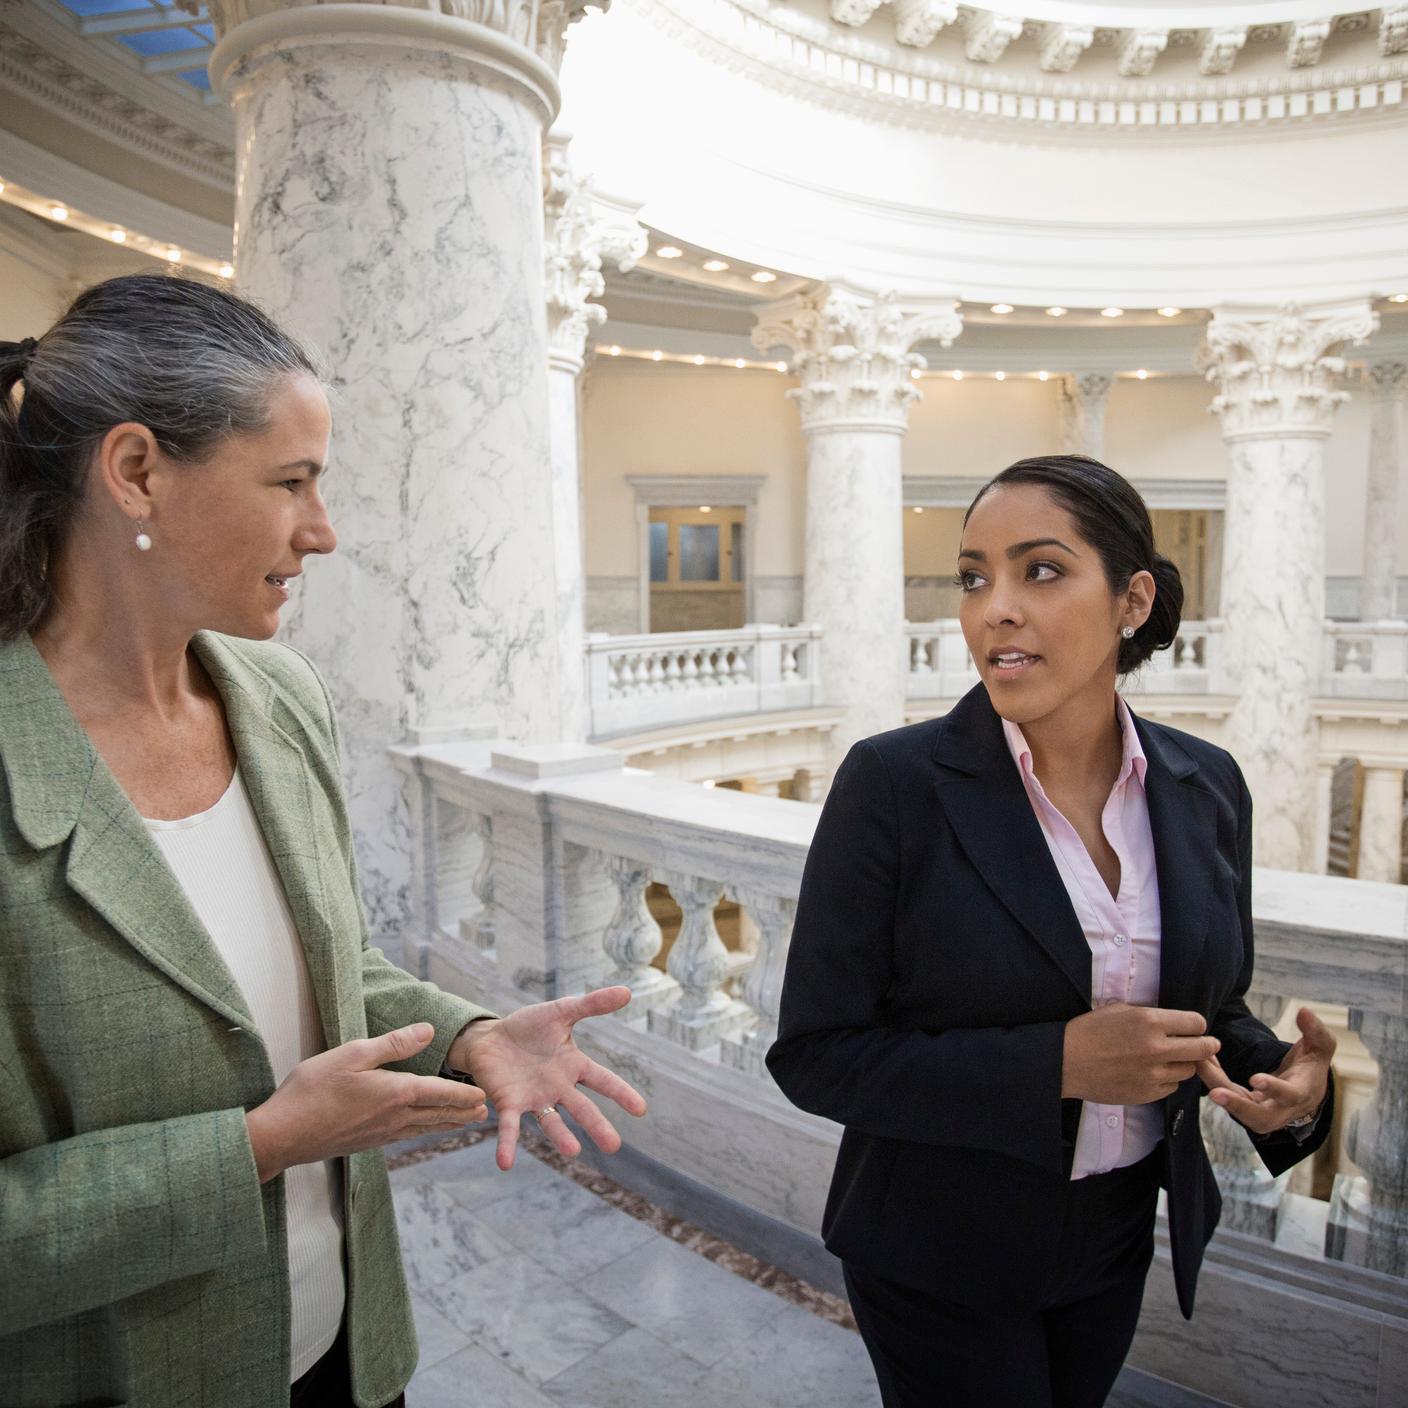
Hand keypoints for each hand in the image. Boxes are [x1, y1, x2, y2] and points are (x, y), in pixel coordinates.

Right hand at [245, 1024, 487, 1182]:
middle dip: (463, 1112)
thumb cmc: (313, 1090)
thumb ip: (393, 1044)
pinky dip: (422, 1130)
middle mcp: (394, 1118)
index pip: (441, 1093)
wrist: (282, 1134)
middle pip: (437, 1114)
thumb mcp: (353, 1054)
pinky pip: (404, 1135)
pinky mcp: (366, 1143)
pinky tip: (419, 1130)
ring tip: (463, 1122)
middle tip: (485, 1112)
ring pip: (423, 1128)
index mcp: (396, 1094)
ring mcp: (380, 1134)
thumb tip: (428, 1030)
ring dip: (446, 1123)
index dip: (464, 1093)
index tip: (485, 1095)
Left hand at [447, 986, 647, 1170]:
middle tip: (614, 1146)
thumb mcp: (561, 1011)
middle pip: (582, 1108)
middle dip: (597, 1126)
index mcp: (573, 1066)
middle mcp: (558, 1088)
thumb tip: (627, 991)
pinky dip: (508, 1144)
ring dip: (561, 1138)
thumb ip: (592, 1004)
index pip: (603, 1080)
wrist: (489, 1038)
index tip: (641, 1109)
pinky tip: (506, 1162)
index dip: (621, 1093)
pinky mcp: (509, 1103)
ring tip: (573, 1153)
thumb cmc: (527, 1027)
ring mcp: (534, 1099)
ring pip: (551, 1122)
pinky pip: (510, 1126)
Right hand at [1062, 1003, 1220, 1104]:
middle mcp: (1157, 1048)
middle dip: (1207, 1046)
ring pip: (1188, 1070)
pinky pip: (1172, 1086)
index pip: (1197, 1023)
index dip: (1197, 1025)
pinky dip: (1167, 1079)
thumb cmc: (1089, 1031)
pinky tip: (1152, 1072)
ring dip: (1183, 1063)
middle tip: (1207, 1045)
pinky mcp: (1148, 1094)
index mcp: (1150, 1021)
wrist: (1066, 1062)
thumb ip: (1150, 1015)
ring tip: (1169, 1059)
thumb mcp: (1119, 1010)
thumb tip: (1175, 1022)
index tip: (1194, 1028)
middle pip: (1202, 1049)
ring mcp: (1154, 1074)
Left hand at [1198, 1006, 1334, 1134]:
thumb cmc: (1312, 1066)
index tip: (1256, 1079)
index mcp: (1301, 1093)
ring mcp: (1263, 1111)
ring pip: (1238, 1109)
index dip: (1274, 1088)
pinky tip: (1203, 1060)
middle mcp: (1282, 1109)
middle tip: (1215, 1093)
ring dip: (1217, 1088)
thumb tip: (1305, 1011)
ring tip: (1200, 1064)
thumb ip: (1315, 1031)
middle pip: (1260, 1118)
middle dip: (1237, 1105)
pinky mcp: (1247, 1107)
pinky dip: (1214, 1079)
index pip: (1289, 1095)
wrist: (1306, 1090)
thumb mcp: (1321, 1047)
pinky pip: (1229, 1096)